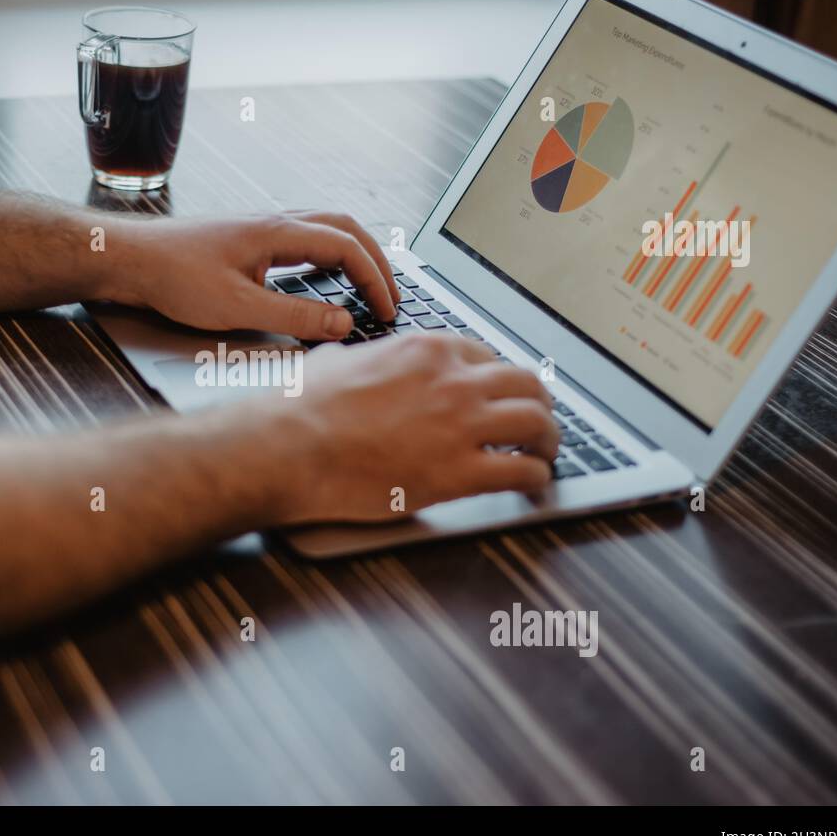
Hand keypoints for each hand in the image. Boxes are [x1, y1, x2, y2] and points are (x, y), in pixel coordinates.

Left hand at [107, 211, 400, 340]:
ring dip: (353, 254)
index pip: (348, 247)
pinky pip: (303, 238)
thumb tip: (342, 322)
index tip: (387, 310)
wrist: (127, 258)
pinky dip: (327, 256)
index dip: (376, 279)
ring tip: (368, 285)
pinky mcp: (247, 239)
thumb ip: (294, 317)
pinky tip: (322, 278)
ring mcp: (261, 228)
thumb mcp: (237, 308)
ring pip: (325, 229)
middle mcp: (274, 222)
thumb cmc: (172, 277)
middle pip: (345, 228)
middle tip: (391, 296)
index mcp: (278, 232)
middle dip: (376, 260)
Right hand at [255, 333, 558, 523]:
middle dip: (537, 403)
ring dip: (548, 440)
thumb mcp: (336, 360)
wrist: (289, 446)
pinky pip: (522, 471)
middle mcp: (453, 381)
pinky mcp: (459, 473)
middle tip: (537, 422)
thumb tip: (348, 355)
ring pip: (537, 423)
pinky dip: (536, 479)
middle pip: (525, 383)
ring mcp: (461, 426)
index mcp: (426, 351)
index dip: (497, 381)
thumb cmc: (302, 408)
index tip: (498, 397)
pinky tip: (532, 485)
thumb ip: (360, 357)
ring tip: (545, 454)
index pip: (487, 358)